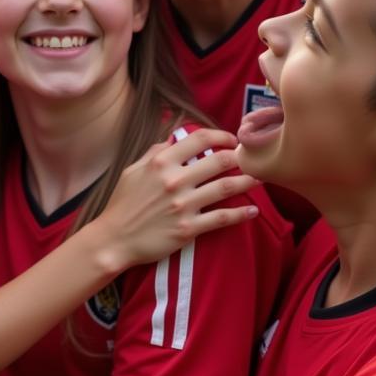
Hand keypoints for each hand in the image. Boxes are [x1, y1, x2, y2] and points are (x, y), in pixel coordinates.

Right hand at [95, 128, 260, 270]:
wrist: (114, 239)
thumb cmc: (122, 204)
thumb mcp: (133, 171)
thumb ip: (155, 152)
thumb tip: (174, 138)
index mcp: (161, 162)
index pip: (199, 139)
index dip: (220, 135)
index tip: (231, 140)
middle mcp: (174, 181)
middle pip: (219, 161)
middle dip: (240, 157)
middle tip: (250, 159)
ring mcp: (183, 205)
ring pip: (226, 188)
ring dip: (248, 181)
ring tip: (261, 178)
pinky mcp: (188, 229)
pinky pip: (221, 218)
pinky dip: (241, 214)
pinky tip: (253, 211)